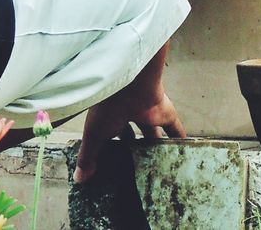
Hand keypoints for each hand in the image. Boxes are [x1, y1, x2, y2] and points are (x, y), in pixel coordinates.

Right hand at [74, 52, 184, 183]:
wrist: (128, 81)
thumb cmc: (107, 104)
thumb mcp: (93, 133)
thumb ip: (88, 156)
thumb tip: (79, 179)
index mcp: (110, 117)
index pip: (110, 135)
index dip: (111, 148)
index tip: (112, 164)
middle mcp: (129, 113)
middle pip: (133, 134)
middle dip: (134, 148)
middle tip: (136, 167)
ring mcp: (148, 112)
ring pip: (153, 132)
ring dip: (155, 145)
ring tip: (157, 164)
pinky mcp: (165, 111)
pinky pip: (175, 127)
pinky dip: (179, 138)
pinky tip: (181, 150)